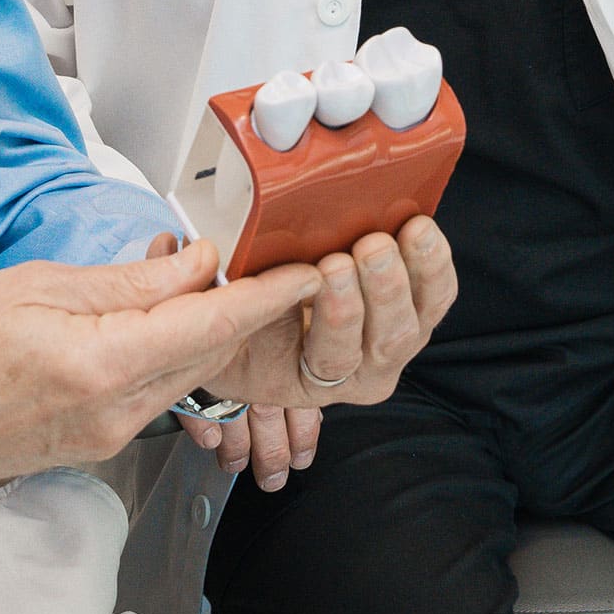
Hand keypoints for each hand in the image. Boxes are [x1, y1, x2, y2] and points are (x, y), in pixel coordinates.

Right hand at [0, 240, 323, 520]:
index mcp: (100, 365)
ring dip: (210, 329)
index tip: (310, 270)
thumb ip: (123, 282)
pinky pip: (159, 392)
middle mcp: (116, 412)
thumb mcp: (33, 288)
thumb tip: (193, 263)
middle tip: (270, 257)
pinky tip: (162, 318)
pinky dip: (175, 351)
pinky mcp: (101, 443)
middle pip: (210, 353)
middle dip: (248, 307)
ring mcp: (111, 436)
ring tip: (215, 279)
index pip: (209, 325)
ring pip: (188, 374)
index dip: (268, 297)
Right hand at [176, 217, 455, 454]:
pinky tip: (422, 232)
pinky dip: (434, 265)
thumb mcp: (213, 318)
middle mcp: (356, 373)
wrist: (271, 326)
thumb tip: (177, 245)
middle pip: (381, 341)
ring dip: (409, 276)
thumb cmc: (242, 323)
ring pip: (412, 323)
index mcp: (306, 382)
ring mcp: (388, 348)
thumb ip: (202, 293)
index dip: (334, 315)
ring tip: (395, 235)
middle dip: (377, 290)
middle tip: (365, 248)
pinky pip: (436, 298)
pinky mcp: (412, 318)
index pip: (330, 356)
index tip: (322, 270)